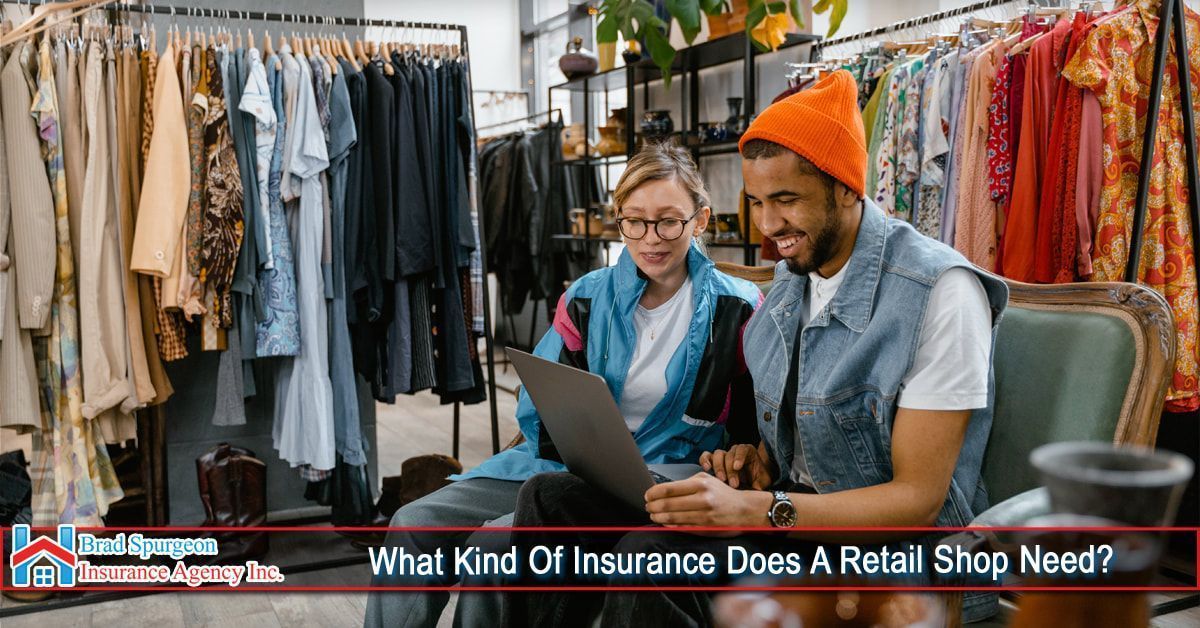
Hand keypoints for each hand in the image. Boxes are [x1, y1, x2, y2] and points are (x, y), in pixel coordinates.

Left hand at [643, 472, 771, 535]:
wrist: (745, 510)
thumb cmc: (724, 494)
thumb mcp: (707, 480)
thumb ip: (686, 483)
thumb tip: (662, 489)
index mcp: (701, 484)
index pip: (668, 488)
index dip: (653, 493)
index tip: (647, 496)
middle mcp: (702, 499)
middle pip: (667, 504)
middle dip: (653, 507)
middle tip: (648, 507)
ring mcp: (704, 515)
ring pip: (672, 518)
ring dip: (658, 518)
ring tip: (653, 516)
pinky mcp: (705, 528)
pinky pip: (681, 528)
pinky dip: (670, 526)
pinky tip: (665, 523)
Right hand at [699, 443, 772, 489]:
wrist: (752, 480)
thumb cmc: (757, 479)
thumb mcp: (762, 482)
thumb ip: (760, 485)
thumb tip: (757, 494)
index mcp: (748, 452)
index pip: (743, 449)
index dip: (739, 457)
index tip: (737, 467)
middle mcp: (735, 451)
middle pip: (729, 455)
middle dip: (730, 470)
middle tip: (733, 484)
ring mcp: (724, 455)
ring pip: (718, 454)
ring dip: (718, 467)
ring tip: (721, 480)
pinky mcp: (714, 461)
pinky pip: (706, 456)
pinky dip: (704, 460)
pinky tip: (706, 469)